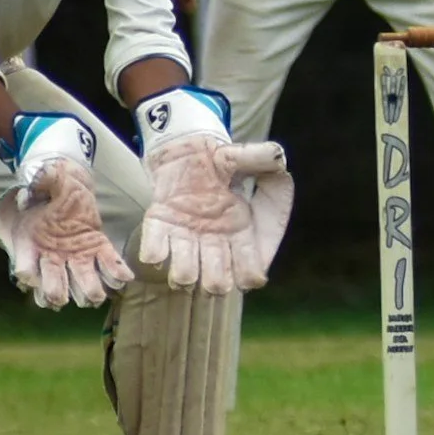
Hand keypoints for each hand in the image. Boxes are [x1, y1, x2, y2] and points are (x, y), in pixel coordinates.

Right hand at [0, 113, 133, 308]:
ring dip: (87, 292)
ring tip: (95, 296)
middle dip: (57, 293)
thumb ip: (42, 179)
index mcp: (33, 244)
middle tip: (63, 298)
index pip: (25, 267)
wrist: (68, 188)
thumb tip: (32, 186)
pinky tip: (124, 278)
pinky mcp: (97, 249)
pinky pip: (107, 265)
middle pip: (52, 285)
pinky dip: (116, 274)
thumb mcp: (49, 178)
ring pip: (79, 284)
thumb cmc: (52, 189)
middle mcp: (52, 257)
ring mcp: (75, 257)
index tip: (32, 277)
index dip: (28, 275)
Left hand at [134, 86, 294, 293]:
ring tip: (183, 266)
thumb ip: (261, 158)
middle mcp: (213, 242)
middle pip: (217, 281)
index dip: (250, 275)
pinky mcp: (160, 227)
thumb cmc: (220, 160)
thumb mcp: (242, 156)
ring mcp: (185, 238)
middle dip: (215, 282)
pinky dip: (154, 254)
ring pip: (184, 274)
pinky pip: (154, 250)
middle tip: (213, 273)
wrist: (186, 152)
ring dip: (184, 274)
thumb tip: (278, 157)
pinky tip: (157, 252)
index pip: (249, 267)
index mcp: (239, 229)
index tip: (250, 276)